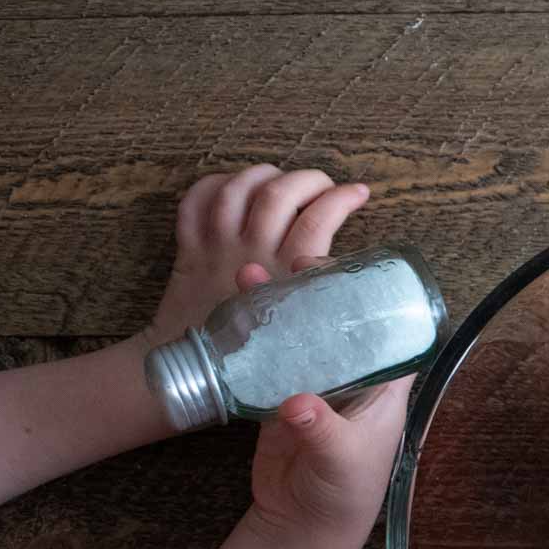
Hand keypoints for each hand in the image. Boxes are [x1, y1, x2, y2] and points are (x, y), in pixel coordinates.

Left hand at [142, 165, 369, 347]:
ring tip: (283, 179)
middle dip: (309, 178)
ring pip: (237, 188)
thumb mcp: (303, 335)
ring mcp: (215, 247)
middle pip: (280, 193)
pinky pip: (195, 202)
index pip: (318, 219)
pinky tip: (235, 186)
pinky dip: (215, 184)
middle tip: (326, 185)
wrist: (194, 374)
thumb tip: (352, 276)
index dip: (343, 198)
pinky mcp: (189, 249)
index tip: (359, 193)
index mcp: (283, 276)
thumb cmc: (252, 362)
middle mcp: (249, 253)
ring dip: (264, 174)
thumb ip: (325, 303)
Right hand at [243, 249, 410, 548]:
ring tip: (253, 273)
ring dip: (281, 303)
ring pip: (302, 333)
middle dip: (318, 289)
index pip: (389, 330)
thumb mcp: (340, 461)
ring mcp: (315, 384)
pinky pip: (269, 355)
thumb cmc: (341, 497)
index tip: (345, 268)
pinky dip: (254, 332)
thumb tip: (297, 405)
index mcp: (384, 387)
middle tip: (294, 262)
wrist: (299, 529)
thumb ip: (321, 430)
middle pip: (340, 322)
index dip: (374, 297)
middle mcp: (353, 378)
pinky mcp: (280, 394)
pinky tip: (235, 306)